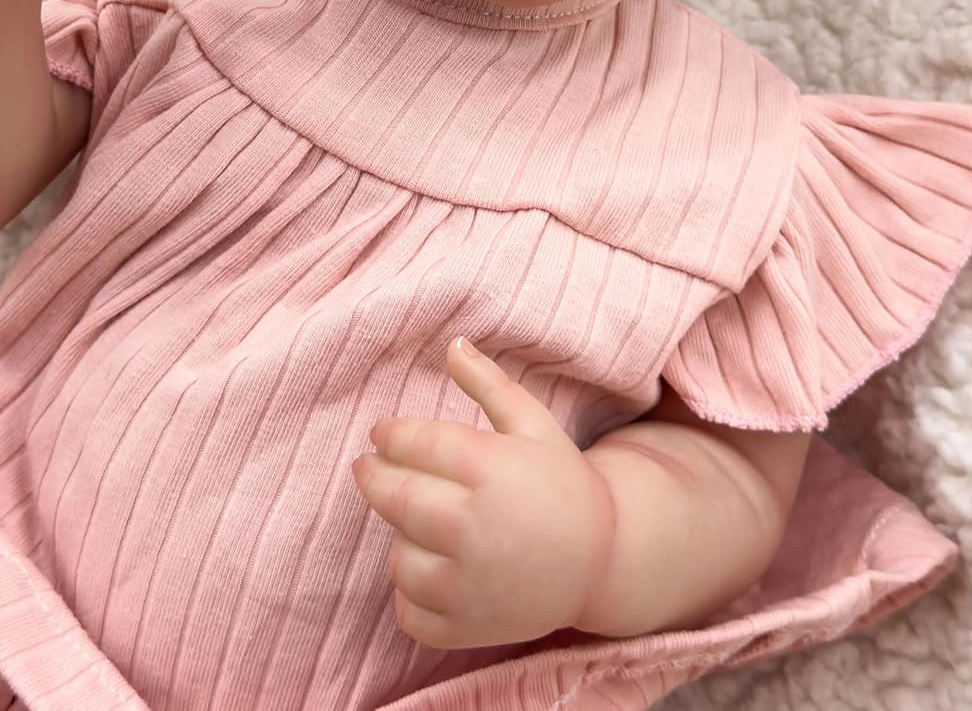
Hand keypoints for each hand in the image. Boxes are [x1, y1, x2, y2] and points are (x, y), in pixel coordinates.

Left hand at [351, 337, 615, 649]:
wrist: (602, 561)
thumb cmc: (562, 483)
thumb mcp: (533, 424)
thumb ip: (489, 383)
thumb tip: (452, 343)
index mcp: (490, 469)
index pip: (414, 443)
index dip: (389, 434)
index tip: (382, 432)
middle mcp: (473, 527)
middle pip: (393, 497)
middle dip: (372, 476)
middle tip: (369, 467)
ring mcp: (469, 585)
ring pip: (397, 556)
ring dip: (399, 537)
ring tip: (417, 521)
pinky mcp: (466, 628)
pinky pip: (408, 611)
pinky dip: (410, 593)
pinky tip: (429, 569)